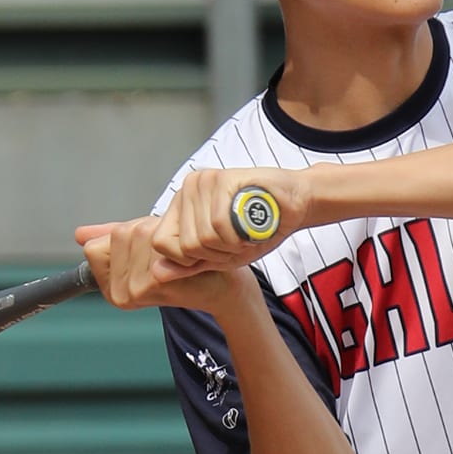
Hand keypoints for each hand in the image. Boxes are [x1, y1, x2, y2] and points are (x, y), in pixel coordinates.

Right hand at [74, 215, 256, 318]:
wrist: (221, 283)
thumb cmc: (184, 262)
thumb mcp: (143, 245)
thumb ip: (109, 239)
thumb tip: (78, 234)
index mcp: (110, 287)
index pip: (94, 245)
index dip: (125, 238)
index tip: (148, 252)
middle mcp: (117, 293)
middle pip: (116, 236)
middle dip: (144, 234)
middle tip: (168, 253)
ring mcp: (131, 290)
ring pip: (132, 235)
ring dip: (158, 235)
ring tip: (175, 255)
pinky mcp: (150, 284)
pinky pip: (147, 241)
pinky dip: (167, 240)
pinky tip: (182, 257)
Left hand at [144, 167, 309, 280]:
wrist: (295, 202)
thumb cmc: (258, 229)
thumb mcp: (220, 255)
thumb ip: (189, 264)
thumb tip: (156, 274)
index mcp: (181, 206)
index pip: (162, 244)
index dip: (190, 259)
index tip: (216, 252)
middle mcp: (186, 190)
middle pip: (185, 245)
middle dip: (216, 254)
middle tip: (236, 241)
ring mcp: (201, 182)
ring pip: (202, 238)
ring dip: (230, 246)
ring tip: (244, 232)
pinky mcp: (220, 179)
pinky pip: (219, 226)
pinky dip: (239, 236)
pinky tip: (251, 226)